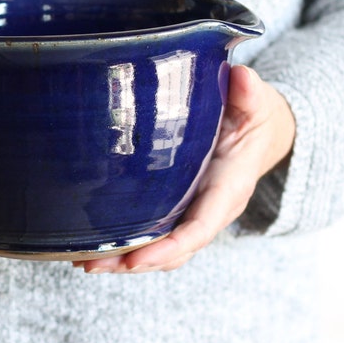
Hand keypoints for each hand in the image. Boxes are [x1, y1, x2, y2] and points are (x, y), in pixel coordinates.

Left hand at [77, 65, 295, 273]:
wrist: (260, 133)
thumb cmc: (254, 117)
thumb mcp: (256, 103)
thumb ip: (250, 93)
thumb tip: (242, 77)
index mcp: (229, 189)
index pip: (199, 229)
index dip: (168, 248)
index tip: (135, 260)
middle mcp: (211, 210)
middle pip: (174, 250)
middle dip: (135, 262)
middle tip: (92, 265)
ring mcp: (194, 213)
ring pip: (162, 250)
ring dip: (123, 261)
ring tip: (83, 262)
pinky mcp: (179, 209)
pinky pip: (156, 236)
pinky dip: (127, 246)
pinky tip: (93, 246)